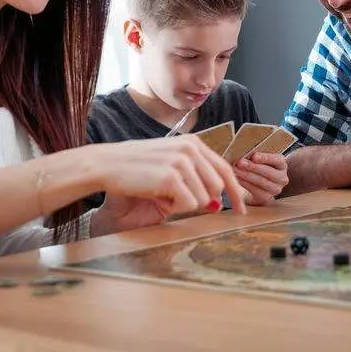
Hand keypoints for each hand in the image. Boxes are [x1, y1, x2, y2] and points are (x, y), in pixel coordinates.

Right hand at [83, 135, 245, 233]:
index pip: (225, 168)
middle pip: (218, 186)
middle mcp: (191, 148)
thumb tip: (218, 204)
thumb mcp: (170, 165)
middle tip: (181, 203)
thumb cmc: (136, 168)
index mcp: (192, 143)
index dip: (236, 190)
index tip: (244, 208)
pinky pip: (189, 204)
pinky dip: (175, 208)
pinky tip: (157, 197)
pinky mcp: (171, 177)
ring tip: (161, 194)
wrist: (107, 165)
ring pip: (204, 198)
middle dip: (208, 202)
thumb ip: (195, 179)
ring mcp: (182, 161)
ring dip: (185, 204)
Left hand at [234, 152, 288, 205]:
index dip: (265, 158)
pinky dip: (246, 185)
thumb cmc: (258, 166)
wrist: (259, 183)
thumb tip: (243, 154)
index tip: (254, 156)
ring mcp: (276, 189)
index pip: (276, 160)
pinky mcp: (268, 198)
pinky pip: (257, 192)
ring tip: (235, 171)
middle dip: (252, 167)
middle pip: (268, 172)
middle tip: (240, 163)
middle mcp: (282, 177)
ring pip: (262, 182)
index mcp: (281, 164)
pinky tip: (237, 179)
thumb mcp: (260, 159)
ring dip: (247, 176)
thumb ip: (254, 156)